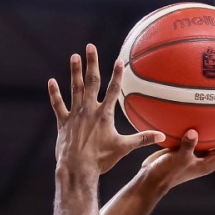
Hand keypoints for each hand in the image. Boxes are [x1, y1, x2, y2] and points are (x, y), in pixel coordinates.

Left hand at [50, 45, 164, 175]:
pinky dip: (54, 93)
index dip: (117, 74)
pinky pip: (58, 105)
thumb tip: (162, 136)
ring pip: (75, 89)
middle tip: (90, 46)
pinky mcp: (63, 123)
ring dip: (74, 72)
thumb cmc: (101, 159)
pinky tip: (51, 81)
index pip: (113, 90)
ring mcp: (75, 115)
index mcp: (104, 115)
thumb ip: (142, 139)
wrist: (78, 168)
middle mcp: (89, 110)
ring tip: (74, 56)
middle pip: (92, 82)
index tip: (118, 60)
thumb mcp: (123, 148)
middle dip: (92, 63)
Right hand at [138, 122, 214, 193]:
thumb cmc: (166, 172)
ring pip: (212, 141)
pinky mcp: (185, 150)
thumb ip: (187, 146)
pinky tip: (197, 115)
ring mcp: (195, 155)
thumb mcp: (177, 159)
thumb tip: (193, 132)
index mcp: (208, 164)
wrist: (151, 180)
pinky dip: (201, 128)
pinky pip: (197, 137)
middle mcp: (205, 159)